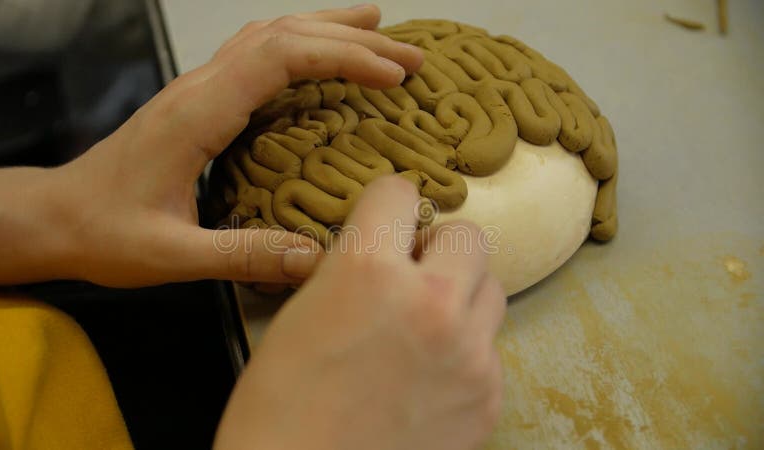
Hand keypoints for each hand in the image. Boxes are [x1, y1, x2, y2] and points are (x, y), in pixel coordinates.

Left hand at [0, 5, 423, 286]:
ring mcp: (197, 89)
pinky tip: (317, 54)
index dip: (341, 58)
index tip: (391, 75)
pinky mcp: (198, 101)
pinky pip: (254, 55)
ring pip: (267, 35)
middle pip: (282, 36)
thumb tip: (317, 257)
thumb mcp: (172, 254)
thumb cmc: (105, 232)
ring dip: (324, 28)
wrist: (56, 216)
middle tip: (409, 57)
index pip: (280, 59)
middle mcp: (199, 88)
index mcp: (198, 113)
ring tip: (377, 31)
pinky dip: (297, 44)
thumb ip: (243, 254)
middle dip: (351, 39)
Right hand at [214, 176, 506, 449]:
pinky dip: (465, 352)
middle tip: (411, 274)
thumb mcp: (301, 313)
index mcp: (367, 270)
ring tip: (426, 325)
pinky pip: (491, 349)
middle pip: (468, 235)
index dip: (384, 205)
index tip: (382, 222)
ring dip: (460, 296)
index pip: (398, 192)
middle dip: (437, 248)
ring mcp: (468, 353)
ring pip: (491, 289)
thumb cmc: (278, 407)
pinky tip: (429, 377)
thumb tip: (384, 251)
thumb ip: (352, 269)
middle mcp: (429, 302)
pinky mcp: (487, 397)